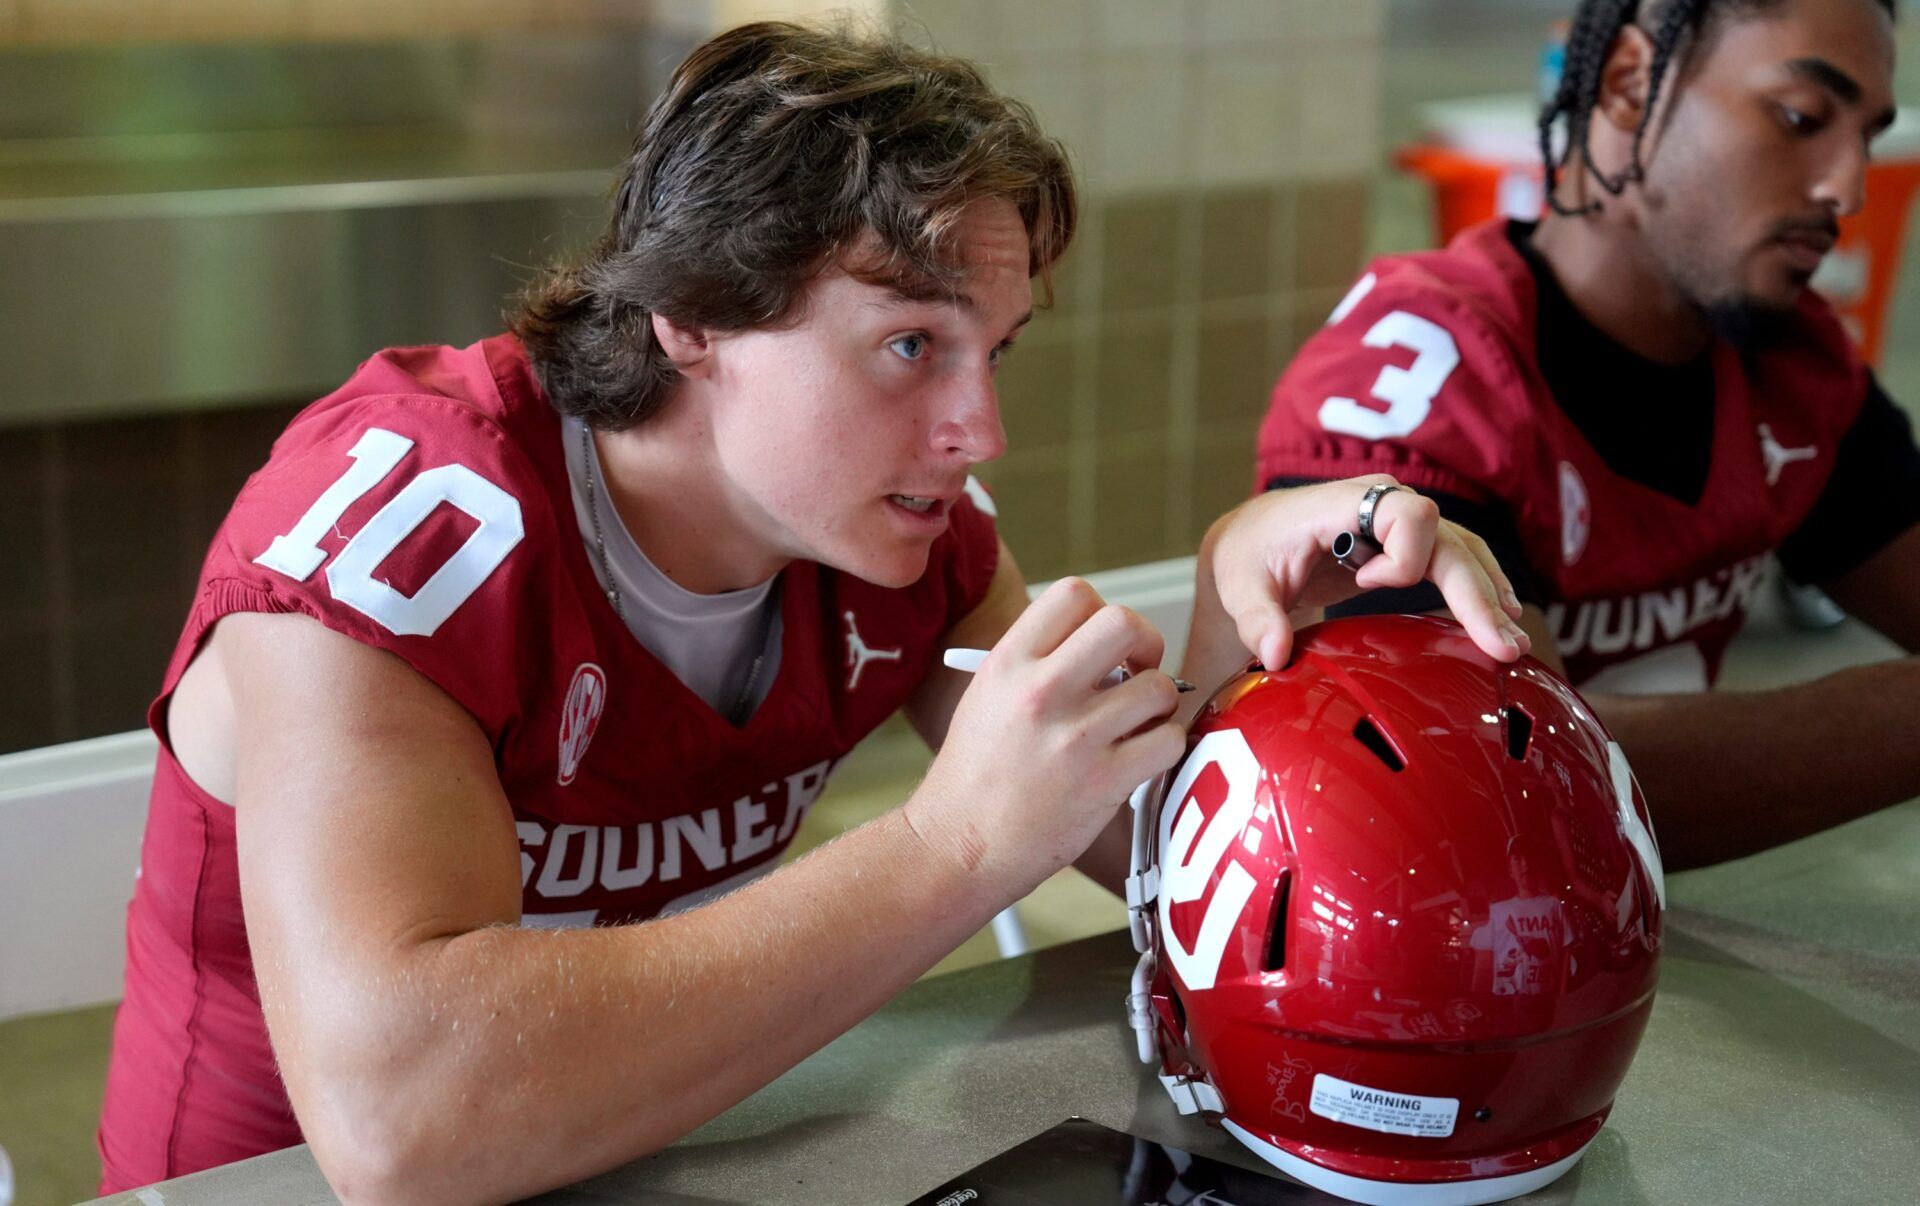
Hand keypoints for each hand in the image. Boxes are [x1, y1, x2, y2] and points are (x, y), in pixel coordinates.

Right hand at [906, 578, 1184, 896]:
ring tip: (1139, 722)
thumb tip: (1103, 645)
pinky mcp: (1104, 783)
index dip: (1102, 611)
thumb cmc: (975, 775)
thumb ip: (1037, 662)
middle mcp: (1041, 691)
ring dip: (1160, 703)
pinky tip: (1142, 756)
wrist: (958, 846)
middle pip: (1123, 623)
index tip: (1105, 644)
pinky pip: (1167, 741)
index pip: (1074, 593)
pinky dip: (1164, 746)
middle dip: (1146, 642)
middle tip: (1139, 671)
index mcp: (1008, 662)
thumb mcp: (988, 696)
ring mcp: (1075, 737)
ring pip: (1159, 686)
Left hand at [1204, 475, 1528, 669]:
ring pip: (1462, 551)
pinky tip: (1504, 620)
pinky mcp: (1409, 545)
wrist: (1252, 540)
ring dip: (1489, 597)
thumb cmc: (1249, 554)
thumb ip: (1256, 618)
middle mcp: (1382, 503)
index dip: (1401, 555)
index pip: (1404, 513)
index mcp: (1342, 503)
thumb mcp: (1240, 585)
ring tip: (1512, 644)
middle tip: (1500, 644)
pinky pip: (1457, 560)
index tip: (1366, 583)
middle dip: (1476, 592)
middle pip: (1447, 540)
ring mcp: (1400, 522)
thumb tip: (1276, 655)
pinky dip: (1481, 590)